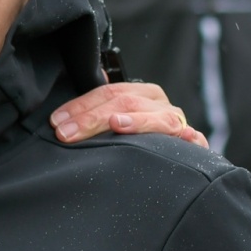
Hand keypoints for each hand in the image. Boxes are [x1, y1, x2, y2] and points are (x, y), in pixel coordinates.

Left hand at [51, 82, 207, 147]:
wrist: (173, 158)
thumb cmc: (135, 139)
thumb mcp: (114, 121)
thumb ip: (94, 112)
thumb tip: (61, 116)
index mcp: (140, 93)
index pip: (107, 92)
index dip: (80, 107)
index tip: (57, 122)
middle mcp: (159, 104)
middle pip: (125, 103)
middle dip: (92, 119)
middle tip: (67, 134)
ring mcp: (177, 123)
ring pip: (156, 118)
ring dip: (136, 121)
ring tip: (116, 124)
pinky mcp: (193, 143)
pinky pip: (193, 140)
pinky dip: (189, 139)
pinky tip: (183, 138)